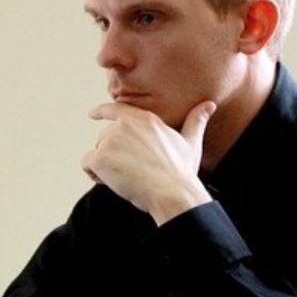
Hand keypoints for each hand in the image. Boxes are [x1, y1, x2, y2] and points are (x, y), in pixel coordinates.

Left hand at [82, 100, 214, 224]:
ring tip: (126, 178)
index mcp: (144, 118)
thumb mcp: (190, 142)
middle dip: (112, 155)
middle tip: (132, 172)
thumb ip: (196, 121)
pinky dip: (95, 175)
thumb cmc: (182, 171)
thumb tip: (209, 105)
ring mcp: (111, 139)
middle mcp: (125, 124)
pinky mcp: (100, 157)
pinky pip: (87, 164)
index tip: (92, 115)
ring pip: (96, 152)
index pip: (115, 109)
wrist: (172, 192)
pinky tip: (113, 182)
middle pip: (104, 137)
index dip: (101, 112)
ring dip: (105, 167)